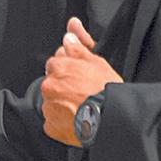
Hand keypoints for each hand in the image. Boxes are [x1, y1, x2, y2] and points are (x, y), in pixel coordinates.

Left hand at [40, 17, 121, 146]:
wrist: (111, 119)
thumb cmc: (106, 90)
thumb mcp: (97, 62)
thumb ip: (78, 46)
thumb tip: (69, 34)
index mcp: (58, 67)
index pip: (55, 63)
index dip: (68, 69)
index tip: (79, 77)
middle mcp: (49, 86)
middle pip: (52, 83)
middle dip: (64, 86)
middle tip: (82, 94)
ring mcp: (48, 107)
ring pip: (51, 103)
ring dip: (62, 104)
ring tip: (82, 109)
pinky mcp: (51, 126)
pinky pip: (52, 123)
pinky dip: (61, 123)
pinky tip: (77, 121)